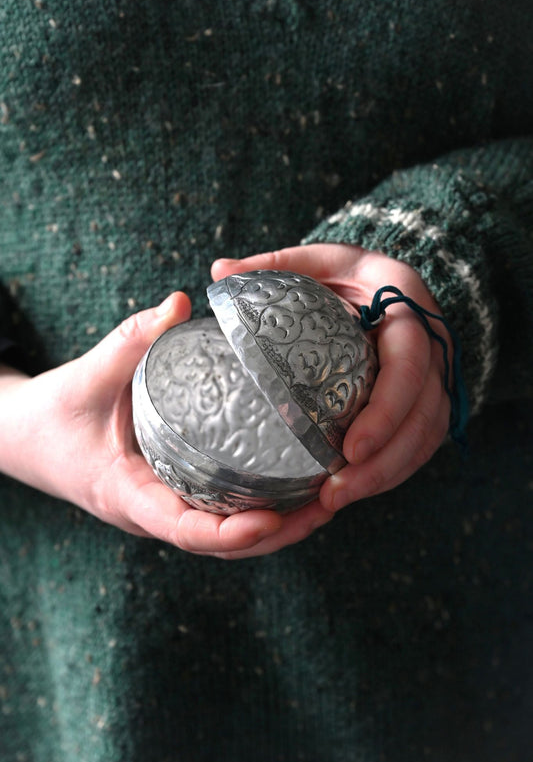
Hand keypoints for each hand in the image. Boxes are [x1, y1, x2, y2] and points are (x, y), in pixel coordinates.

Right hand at [1, 293, 328, 557]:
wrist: (29, 436)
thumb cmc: (54, 413)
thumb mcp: (86, 376)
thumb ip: (129, 340)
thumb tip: (179, 302)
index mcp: (128, 495)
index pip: (183, 528)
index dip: (229, 533)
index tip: (272, 519)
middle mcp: (153, 511)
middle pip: (223, 542)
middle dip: (278, 531)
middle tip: (331, 502)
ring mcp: (168, 506)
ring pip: (230, 533)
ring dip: (282, 524)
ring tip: (332, 496)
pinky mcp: (178, 492)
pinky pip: (225, 510)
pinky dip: (265, 505)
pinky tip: (301, 481)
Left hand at [211, 244, 451, 513]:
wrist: (391, 284)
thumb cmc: (347, 273)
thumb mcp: (316, 260)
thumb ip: (272, 265)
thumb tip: (218, 273)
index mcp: (406, 302)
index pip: (409, 362)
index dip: (386, 409)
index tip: (351, 449)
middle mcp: (433, 343)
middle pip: (425, 414)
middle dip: (385, 461)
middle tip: (336, 492)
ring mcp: (435, 376)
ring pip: (426, 437)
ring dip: (387, 475)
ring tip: (336, 500)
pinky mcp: (430, 401)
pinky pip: (420, 444)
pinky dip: (391, 471)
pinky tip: (351, 490)